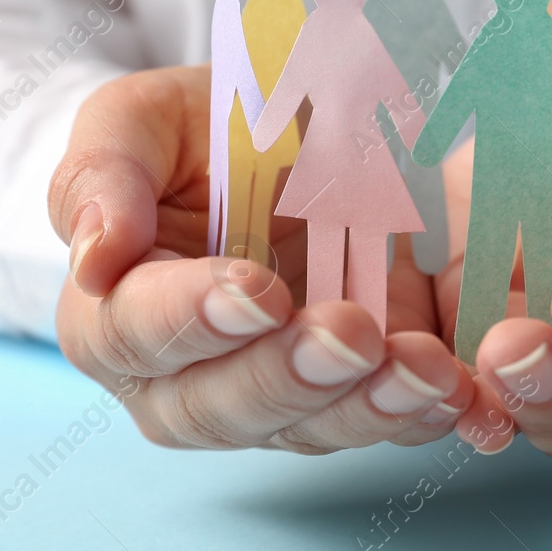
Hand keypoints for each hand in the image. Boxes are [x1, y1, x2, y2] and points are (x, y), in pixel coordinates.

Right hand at [48, 66, 472, 452]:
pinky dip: (418, 413)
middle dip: (289, 375)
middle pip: (219, 406)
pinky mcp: (345, 399)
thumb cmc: (201, 132)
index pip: (135, 334)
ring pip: (305, 430)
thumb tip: (94, 259)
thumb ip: (102, 174)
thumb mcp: (141, 120)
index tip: (256, 289)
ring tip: (420, 370)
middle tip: (349, 334)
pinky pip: (376, 423)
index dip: (192, 318)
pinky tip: (457, 393)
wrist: (288, 136)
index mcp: (115, 313)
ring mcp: (269, 400)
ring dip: (365, 407)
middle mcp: (181, 380)